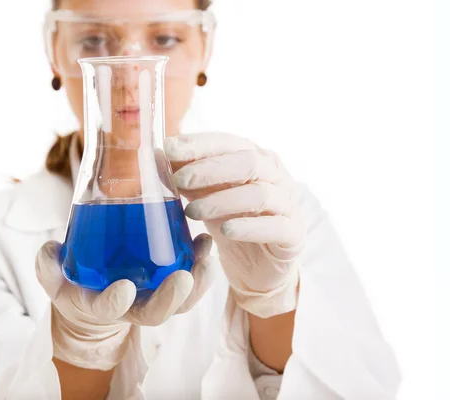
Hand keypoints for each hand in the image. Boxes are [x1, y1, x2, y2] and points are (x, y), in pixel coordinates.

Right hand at [35, 234, 216, 369]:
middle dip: (173, 297)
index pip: (109, 310)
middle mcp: (133, 308)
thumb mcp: (53, 277)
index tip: (123, 287)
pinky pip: (191, 280)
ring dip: (198, 281)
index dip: (115, 302)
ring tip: (206, 255)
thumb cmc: (74, 284)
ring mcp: (154, 297)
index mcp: (102, 306)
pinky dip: (200, 263)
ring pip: (182, 300)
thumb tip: (51, 249)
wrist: (95, 295)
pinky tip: (206, 241)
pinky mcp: (169, 282)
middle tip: (184, 276)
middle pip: (158, 312)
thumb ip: (48, 266)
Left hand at [165, 132, 303, 317]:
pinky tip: (225, 230)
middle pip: (247, 162)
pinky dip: (248, 227)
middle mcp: (275, 176)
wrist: (258, 268)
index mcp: (254, 158)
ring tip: (191, 211)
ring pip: (259, 194)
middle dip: (209, 169)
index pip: (227, 142)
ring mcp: (288, 204)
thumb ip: (187, 179)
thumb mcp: (205, 198)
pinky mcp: (293, 234)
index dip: (198, 144)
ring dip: (222, 200)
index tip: (169, 148)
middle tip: (178, 179)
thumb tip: (157, 156)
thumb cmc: (231, 224)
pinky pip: (274, 226)